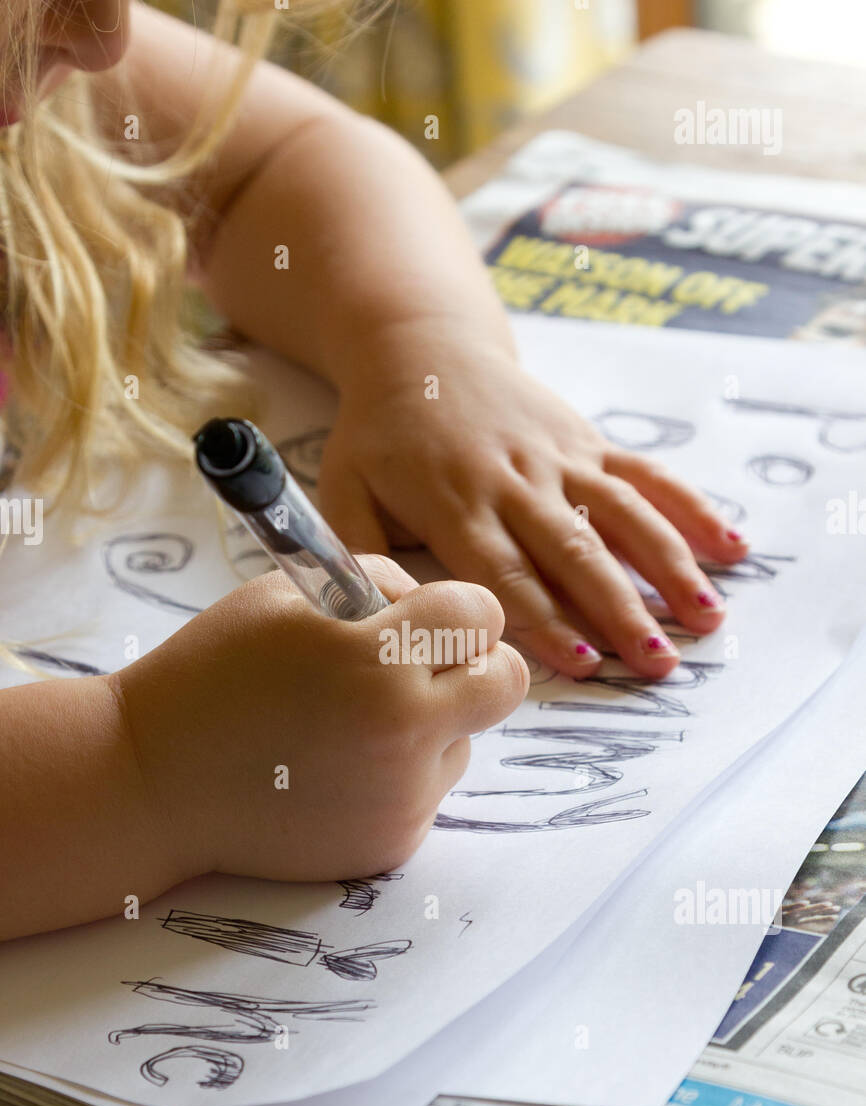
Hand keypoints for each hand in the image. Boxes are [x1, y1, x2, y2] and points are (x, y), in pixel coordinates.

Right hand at [112, 556, 528, 883]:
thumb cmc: (212, 675)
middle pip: (506, 683)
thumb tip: (432, 602)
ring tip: (343, 728)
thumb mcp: (286, 595)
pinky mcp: (392, 844)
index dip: (455, 609)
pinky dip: (397, 778)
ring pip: (462, 740)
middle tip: (427, 665)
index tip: (432, 617)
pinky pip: (427, 792)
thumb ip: (374, 583)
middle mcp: (405, 731)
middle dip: (477, 664)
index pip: (480, 613)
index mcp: (378, 658)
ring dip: (427, 725)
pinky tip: (332, 772)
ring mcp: (403, 797)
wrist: (153, 781)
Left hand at [318, 323, 748, 678]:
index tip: (585, 662)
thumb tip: (373, 621)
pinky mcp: (588, 442)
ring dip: (669, 566)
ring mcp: (560, 458)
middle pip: (577, 552)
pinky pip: (647, 475)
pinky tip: (732, 547)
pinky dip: (691, 508)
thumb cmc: (381, 434)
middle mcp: (517, 481)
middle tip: (659, 663)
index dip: (547, 619)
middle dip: (622, 610)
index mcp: (457, 502)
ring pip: (624, 515)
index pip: (508, 572)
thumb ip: (358, 555)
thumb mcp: (345, 490)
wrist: (422, 348)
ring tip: (706, 618)